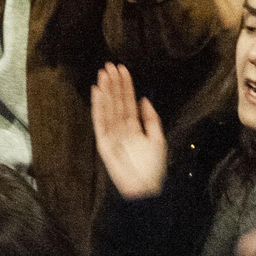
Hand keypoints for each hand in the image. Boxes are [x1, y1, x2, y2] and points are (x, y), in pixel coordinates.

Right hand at [90, 63, 165, 199]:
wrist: (145, 189)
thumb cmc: (153, 168)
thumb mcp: (158, 139)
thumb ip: (151, 119)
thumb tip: (144, 99)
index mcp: (133, 126)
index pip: (128, 101)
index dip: (125, 86)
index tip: (122, 69)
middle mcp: (121, 128)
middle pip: (116, 101)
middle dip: (113, 84)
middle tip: (109, 65)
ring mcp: (111, 134)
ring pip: (107, 108)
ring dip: (105, 91)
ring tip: (103, 74)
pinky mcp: (103, 142)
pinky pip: (100, 121)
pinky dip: (98, 107)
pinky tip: (97, 92)